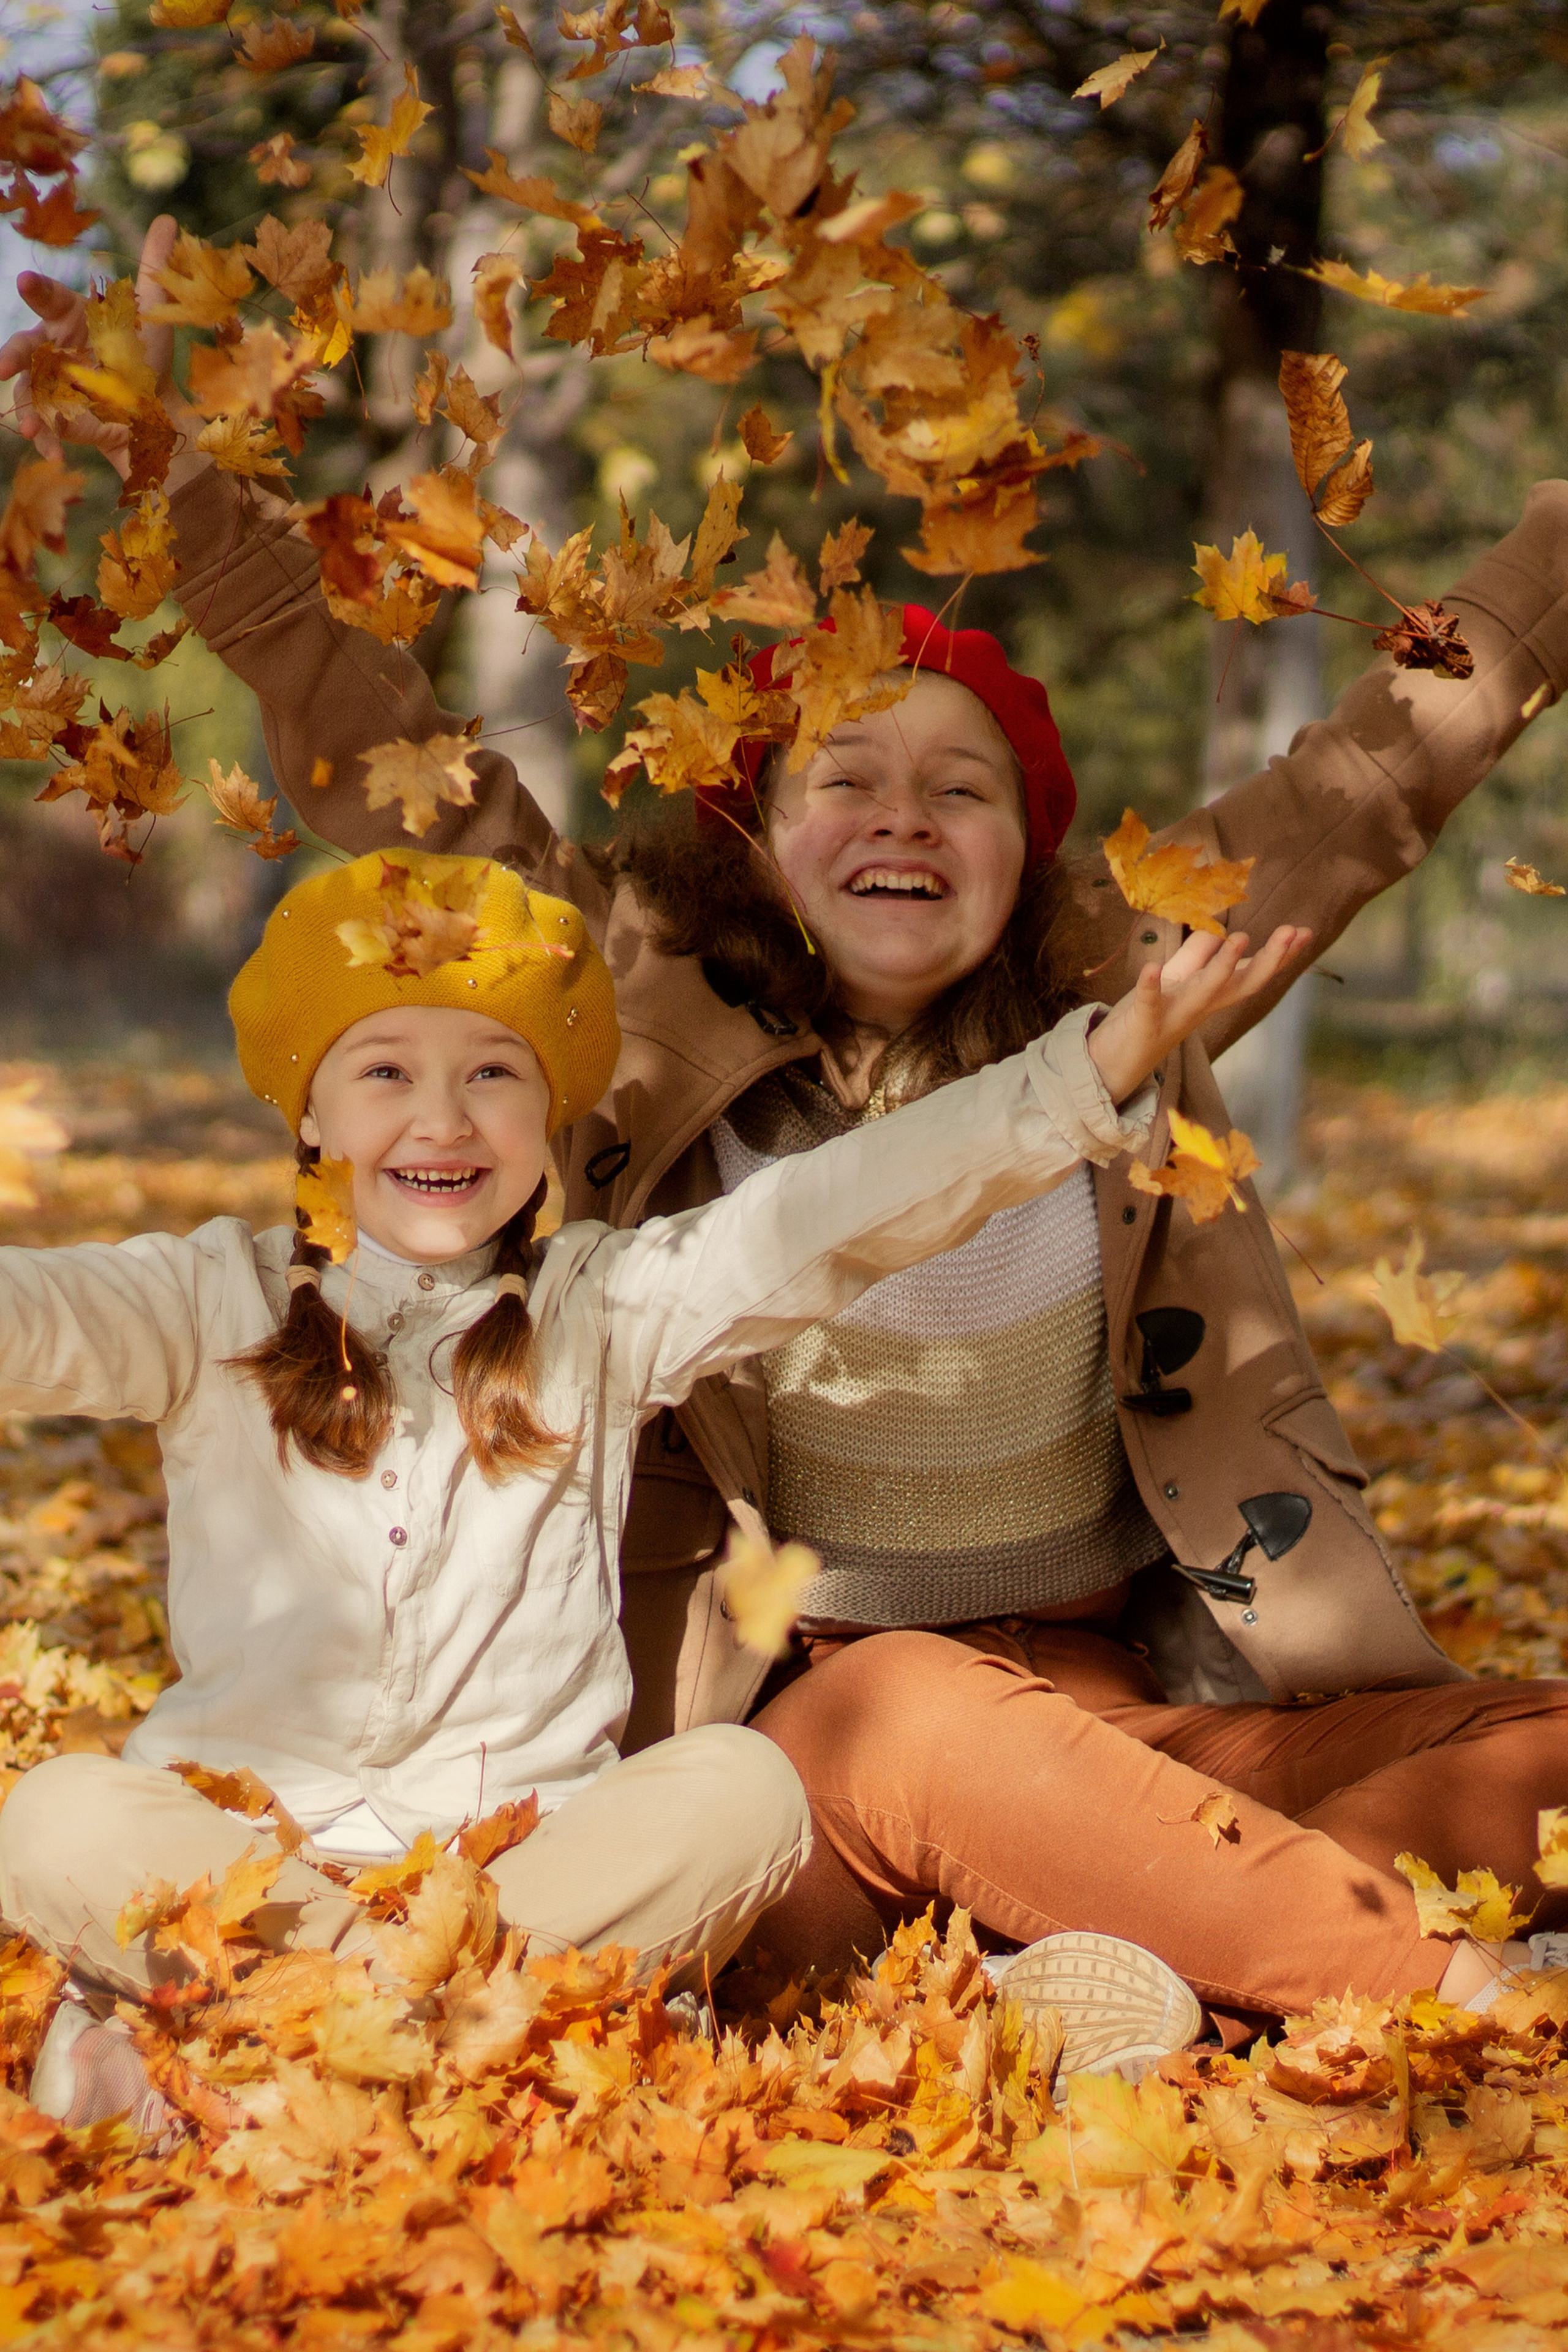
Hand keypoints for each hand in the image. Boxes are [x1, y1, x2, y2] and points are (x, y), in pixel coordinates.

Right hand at [0, 215, 203, 486]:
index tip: (27, 282)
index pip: (50, 298)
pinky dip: (47, 441)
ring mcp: (52, 383)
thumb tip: (168, 221)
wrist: (153, 408)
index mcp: (70, 316)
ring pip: (26, 391)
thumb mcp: (154, 313)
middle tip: (0, 366)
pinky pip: (45, 426)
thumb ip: (155, 267)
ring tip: (32, 432)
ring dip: (26, 411)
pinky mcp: (59, 415)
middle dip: (9, 355)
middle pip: (24, 347)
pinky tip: (54, 456)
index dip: (37, 290)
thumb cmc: (144, 354)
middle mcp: (53, 348)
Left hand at [1086, 923, 1312, 1105]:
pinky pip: (1150, 1004)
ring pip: (1205, 993)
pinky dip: (1150, 986)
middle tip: (1291, 932)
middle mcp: (1201, 1007)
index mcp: (1211, 995)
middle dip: (1269, 960)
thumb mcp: (1177, 979)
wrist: (1115, 1064)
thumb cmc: (1151, 1016)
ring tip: (1241, 938)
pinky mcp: (1145, 1024)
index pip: (1251, 973)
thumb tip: (1221, 926)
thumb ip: (1198, 953)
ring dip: (1223, 967)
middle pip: (1242, 985)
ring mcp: (1175, 1017)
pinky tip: (1151, 967)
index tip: (1305, 932)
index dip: (1279, 955)